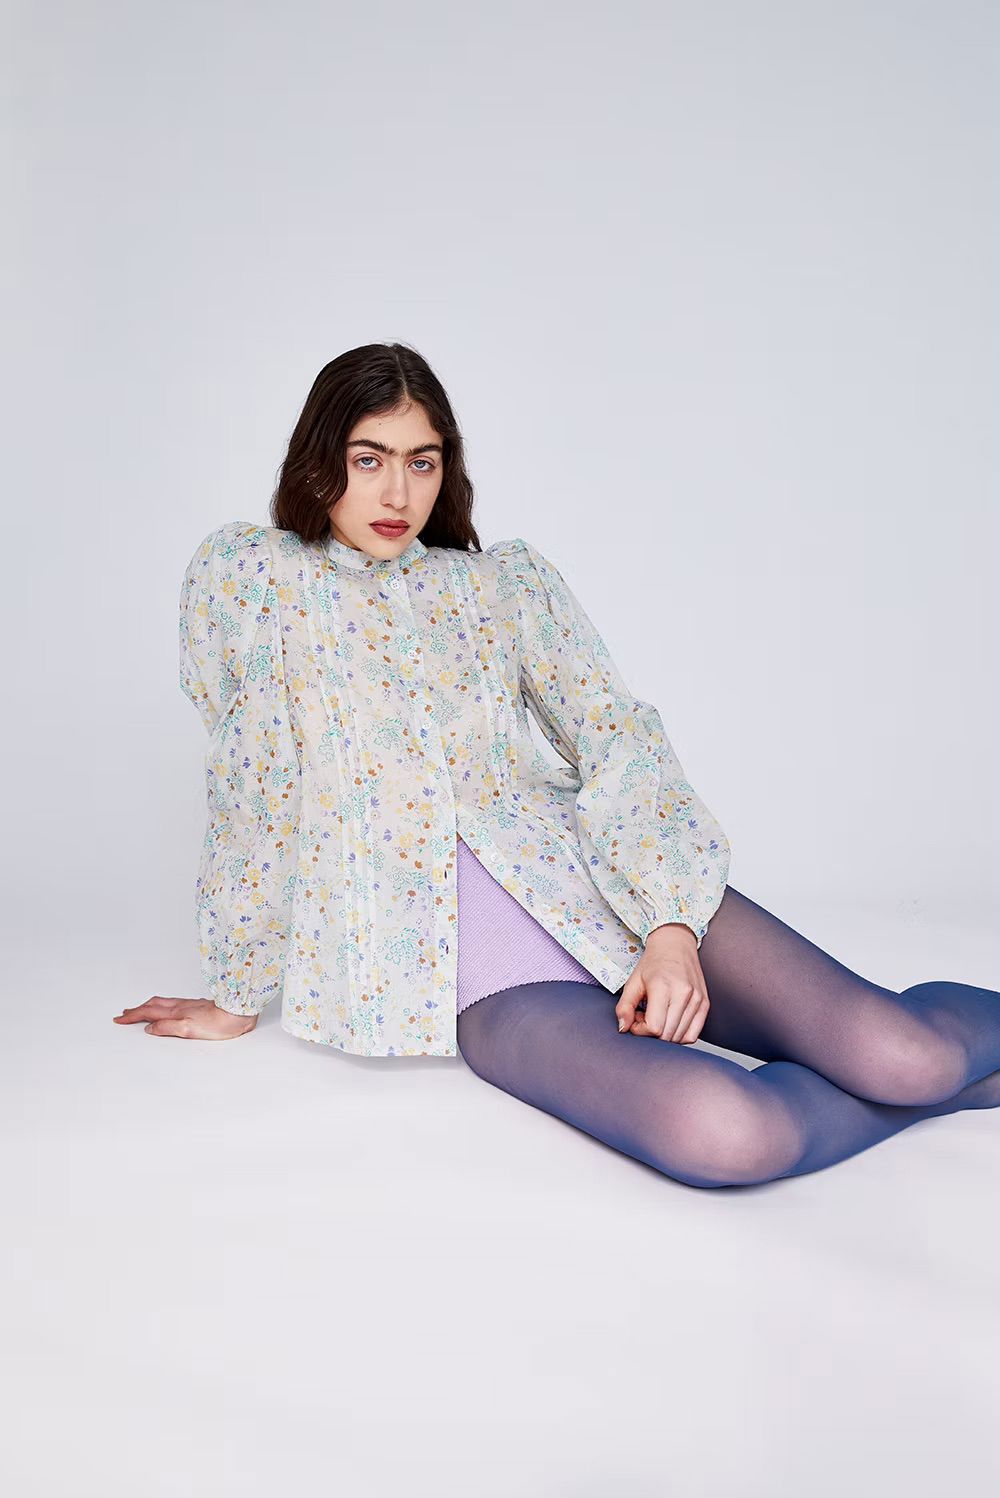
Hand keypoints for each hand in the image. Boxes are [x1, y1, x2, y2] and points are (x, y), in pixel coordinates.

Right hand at [113, 996, 258, 1039]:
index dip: (133, 1016)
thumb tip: (150, 1028)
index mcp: (176, 1012)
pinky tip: (165, 1009)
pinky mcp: (197, 1007)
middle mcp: (180, 1006)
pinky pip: (172, 1004)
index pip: (149, 1013)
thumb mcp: (189, 1029)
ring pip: (162, 1003)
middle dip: (137, 1009)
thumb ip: (168, 1028)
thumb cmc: (219, 1023)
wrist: (239, 1012)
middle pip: (153, 1005)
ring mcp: (189, 1005)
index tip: (120, 1019)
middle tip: (125, 1014)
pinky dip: (161, 1006)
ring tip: (139, 1009)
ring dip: (147, 1006)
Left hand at [615, 924, 709, 1043]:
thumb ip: (624, 1006)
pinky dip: (679, 1036)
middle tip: (644, 1017)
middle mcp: (684, 993)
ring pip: (680, 1037)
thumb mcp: (633, 981)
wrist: (676, 945)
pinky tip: (670, 1022)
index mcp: (663, 986)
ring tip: (657, 1017)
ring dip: (664, 1035)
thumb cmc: (653, 963)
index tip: (635, 1019)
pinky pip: (693, 1034)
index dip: (640, 1030)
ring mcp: (697, 999)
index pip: (654, 1027)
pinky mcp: (705, 1003)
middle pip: (667, 1035)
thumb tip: (623, 1029)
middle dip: (650, 1034)